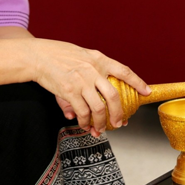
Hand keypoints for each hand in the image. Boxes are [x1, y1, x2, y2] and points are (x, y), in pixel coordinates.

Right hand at [30, 40, 149, 136]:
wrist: (39, 56)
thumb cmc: (59, 55)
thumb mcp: (81, 56)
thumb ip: (91, 75)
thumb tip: (94, 95)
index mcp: (99, 59)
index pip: (124, 71)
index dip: (138, 82)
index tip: (146, 91)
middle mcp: (93, 70)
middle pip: (114, 96)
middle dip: (119, 113)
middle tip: (119, 123)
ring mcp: (82, 81)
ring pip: (99, 108)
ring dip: (101, 122)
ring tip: (100, 129)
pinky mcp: (70, 91)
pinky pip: (82, 112)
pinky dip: (85, 122)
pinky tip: (85, 125)